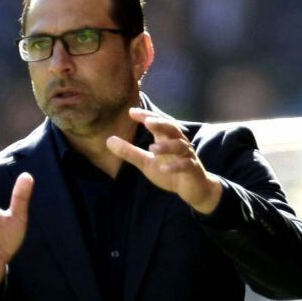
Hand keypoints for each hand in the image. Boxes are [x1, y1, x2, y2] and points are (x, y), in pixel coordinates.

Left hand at [106, 107, 221, 213]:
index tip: (131, 112)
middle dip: (161, 124)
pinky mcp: (193, 169)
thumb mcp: (146, 162)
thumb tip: (108, 140)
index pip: (157, 122)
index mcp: (165, 139)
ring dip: (166, 146)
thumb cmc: (169, 170)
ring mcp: (187, 156)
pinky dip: (176, 166)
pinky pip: (186, 165)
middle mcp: (178, 143)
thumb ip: (129, 152)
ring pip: (179, 146)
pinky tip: (164, 168)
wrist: (193, 188)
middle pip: (172, 128)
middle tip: (147, 122)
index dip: (146, 116)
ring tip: (151, 148)